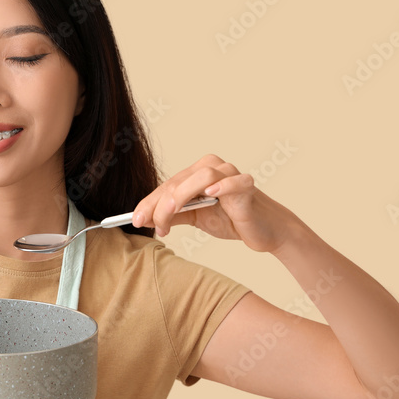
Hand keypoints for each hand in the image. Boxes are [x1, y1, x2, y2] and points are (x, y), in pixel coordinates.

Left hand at [131, 153, 300, 253]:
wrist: (264, 231)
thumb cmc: (231, 219)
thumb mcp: (195, 218)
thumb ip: (173, 216)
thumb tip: (144, 219)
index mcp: (197, 173)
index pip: (168, 185)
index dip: (149, 202)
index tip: (134, 219)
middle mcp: (212, 167)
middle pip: (179, 181)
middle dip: (159, 204)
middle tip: (148, 224)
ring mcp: (231, 174)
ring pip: (201, 177)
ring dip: (180, 197)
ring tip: (168, 218)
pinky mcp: (247, 186)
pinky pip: (235, 182)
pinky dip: (223, 186)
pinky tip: (211, 193)